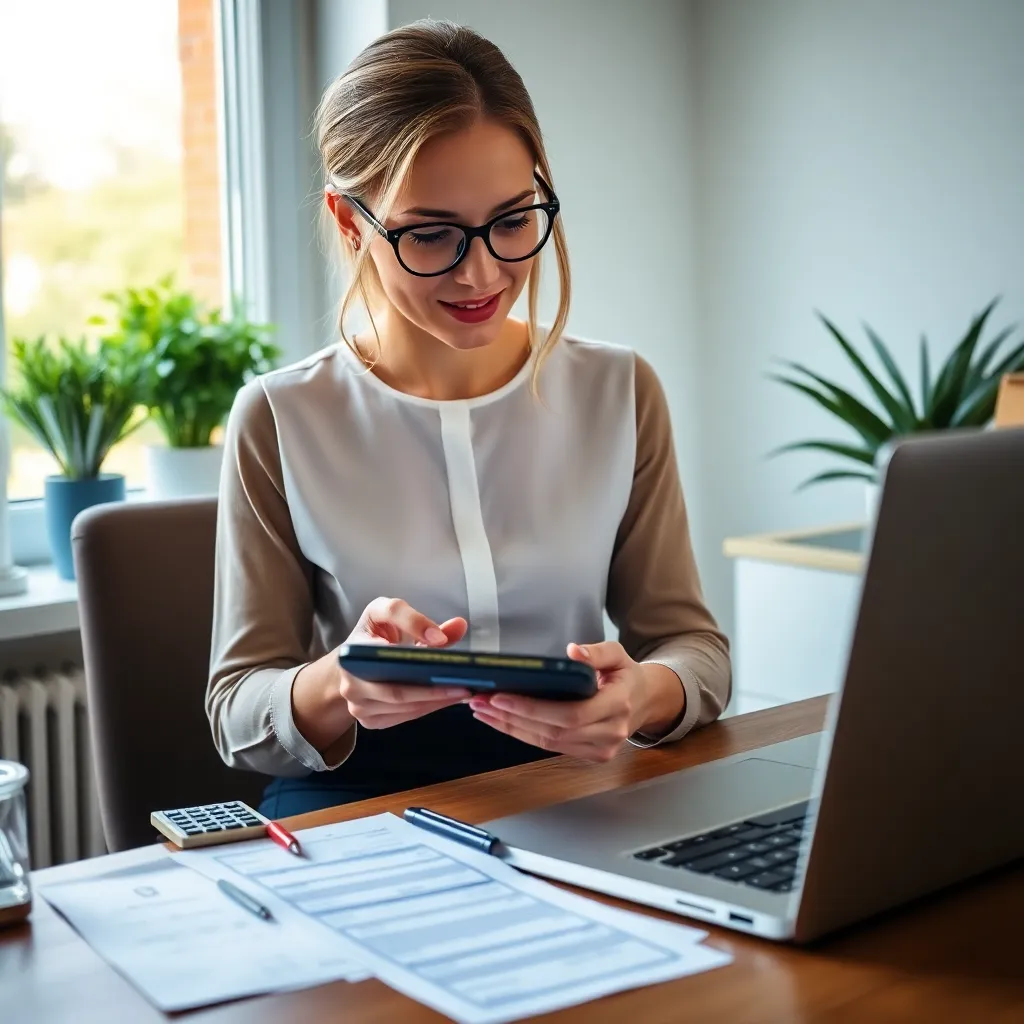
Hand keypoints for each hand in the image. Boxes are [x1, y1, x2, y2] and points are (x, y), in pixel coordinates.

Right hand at [339, 597, 468, 729]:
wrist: (352, 661)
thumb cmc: (372, 634)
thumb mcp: (387, 614)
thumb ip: (417, 617)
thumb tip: (457, 626)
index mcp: (353, 649)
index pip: (382, 649)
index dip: (412, 648)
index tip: (441, 643)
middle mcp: (351, 682)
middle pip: (396, 690)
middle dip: (433, 689)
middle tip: (465, 683)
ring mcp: (358, 705)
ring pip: (403, 707)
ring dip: (436, 701)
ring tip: (464, 690)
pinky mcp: (369, 720)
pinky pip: (404, 717)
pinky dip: (428, 708)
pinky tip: (448, 698)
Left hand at [468, 641, 660, 761]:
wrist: (643, 702)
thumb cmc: (625, 675)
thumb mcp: (618, 654)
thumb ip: (597, 652)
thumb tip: (574, 652)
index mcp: (618, 704)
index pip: (570, 714)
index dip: (533, 709)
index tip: (501, 697)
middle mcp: (610, 732)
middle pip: (553, 732)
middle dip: (512, 718)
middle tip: (480, 702)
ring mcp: (600, 748)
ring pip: (547, 743)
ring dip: (510, 728)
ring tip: (482, 711)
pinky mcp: (590, 755)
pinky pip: (550, 747)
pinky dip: (522, 734)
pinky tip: (501, 721)